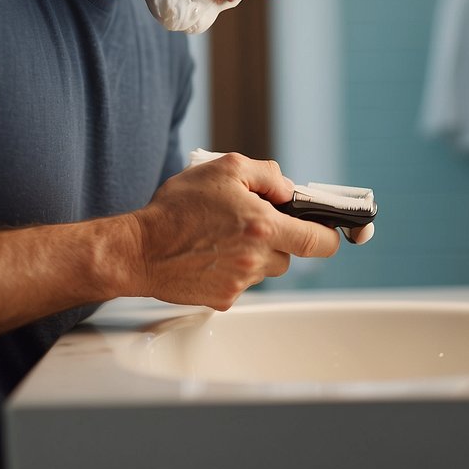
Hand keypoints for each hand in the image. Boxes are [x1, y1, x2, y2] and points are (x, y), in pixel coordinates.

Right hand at [126, 153, 339, 309]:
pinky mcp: (224, 300)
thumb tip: (289, 190)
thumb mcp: (224, 169)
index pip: (320, 242)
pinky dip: (233, 269)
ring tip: (223, 236)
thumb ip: (267, 174)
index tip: (325, 228)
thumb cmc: (177, 208)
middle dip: (280, 237)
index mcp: (262, 226)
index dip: (328, 234)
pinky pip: (243, 282)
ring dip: (256, 253)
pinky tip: (211, 254)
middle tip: (252, 222)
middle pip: (292, 254)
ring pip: (266, 268)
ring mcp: (241, 283)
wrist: (139, 250)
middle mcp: (256, 259)